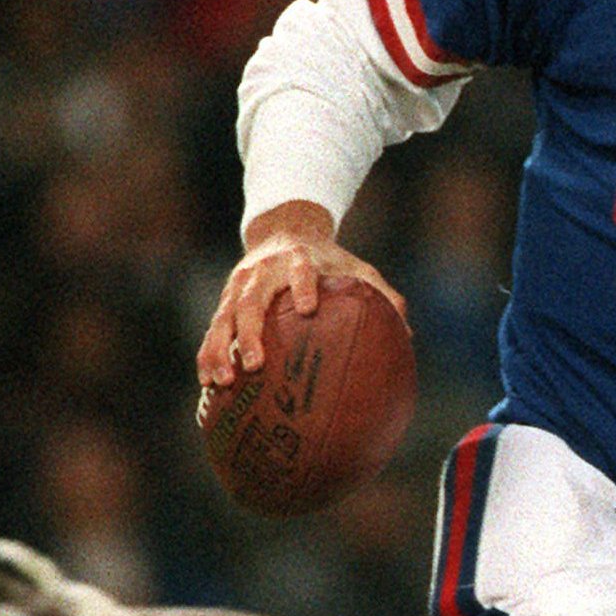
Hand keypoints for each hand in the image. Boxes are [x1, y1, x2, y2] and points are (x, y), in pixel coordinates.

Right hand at [195, 200, 408, 387]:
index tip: (309, 308)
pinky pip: (213, 330)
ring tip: (222, 383)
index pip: (301, 270)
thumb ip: (379, 293)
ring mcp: (239, 286)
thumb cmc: (327, 259)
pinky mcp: (225, 300)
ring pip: (223, 319)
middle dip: (250, 333)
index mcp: (299, 259)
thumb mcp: (354, 266)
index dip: (303, 286)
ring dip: (219, 351)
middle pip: (251, 301)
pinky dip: (207, 355)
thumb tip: (408, 333)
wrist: (284, 230)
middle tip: (256, 365)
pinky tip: (207, 384)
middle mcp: (264, 271)